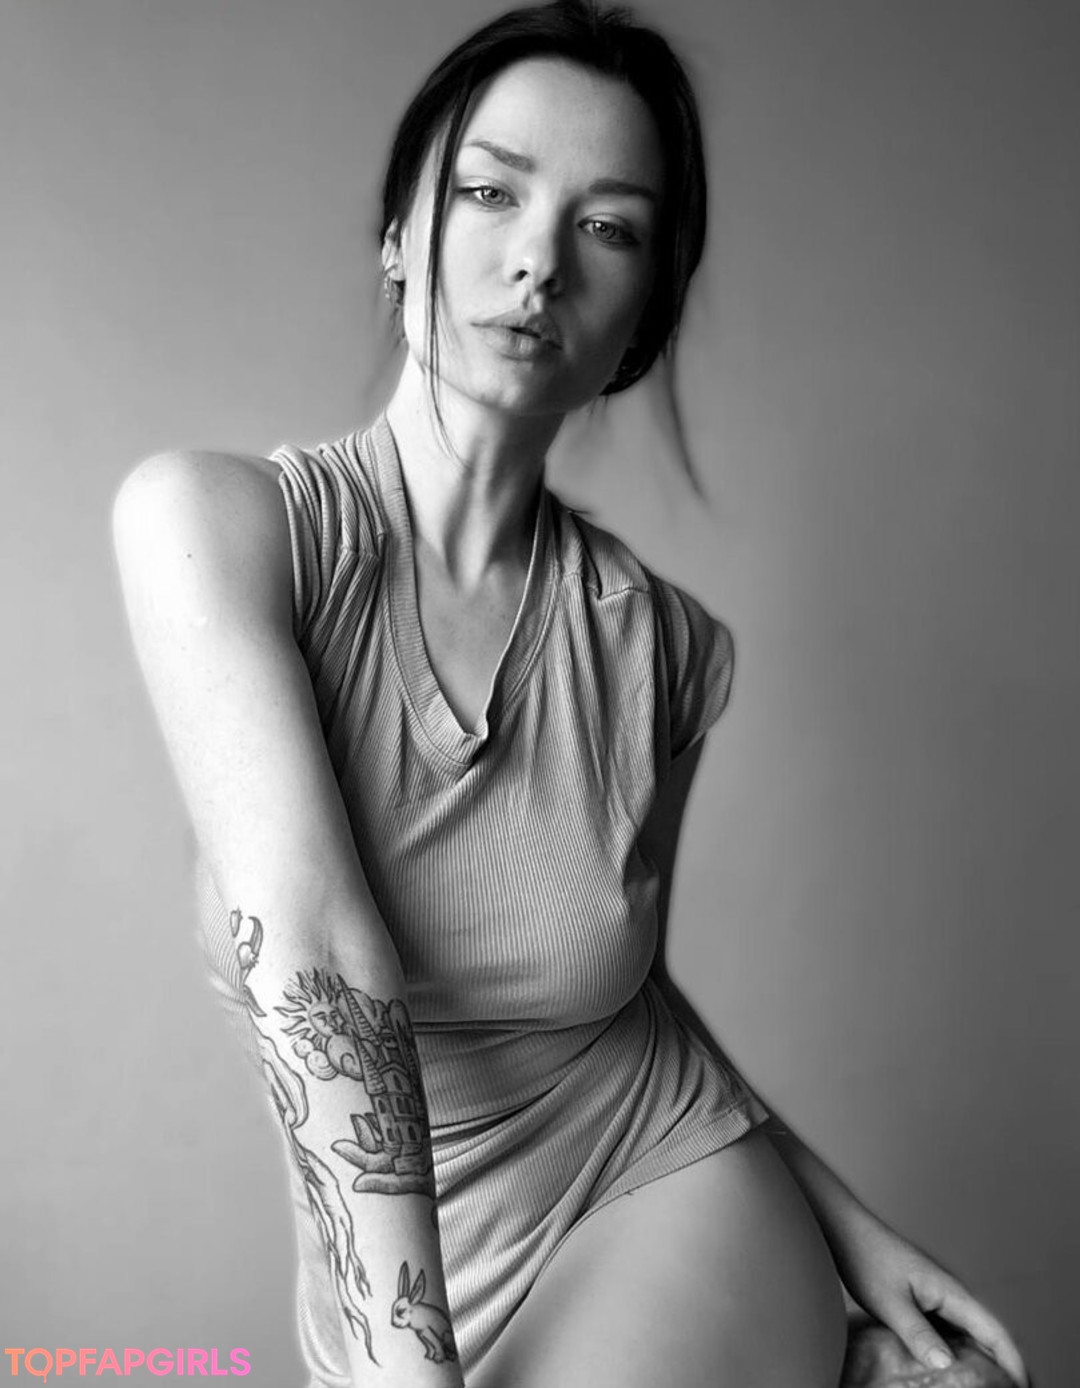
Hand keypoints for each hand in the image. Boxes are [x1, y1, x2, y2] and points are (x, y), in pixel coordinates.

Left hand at [833, 1205, 1028, 1385]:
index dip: (1013, 1361)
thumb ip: (919, 1334)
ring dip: (979, 1359)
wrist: (845, 1230)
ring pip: (968, 1333)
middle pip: (988, 1334)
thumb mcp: (891, 1303)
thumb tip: (949, 1365)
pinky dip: (955, 1350)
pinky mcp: (922, 1299)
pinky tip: (947, 1369)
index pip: (995, 1331)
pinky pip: (948, 1330)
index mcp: (951, 1292)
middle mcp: (951, 1293)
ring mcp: (937, 1295)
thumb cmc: (866, 1259)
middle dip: (1002, 1365)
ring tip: (982, 1386)